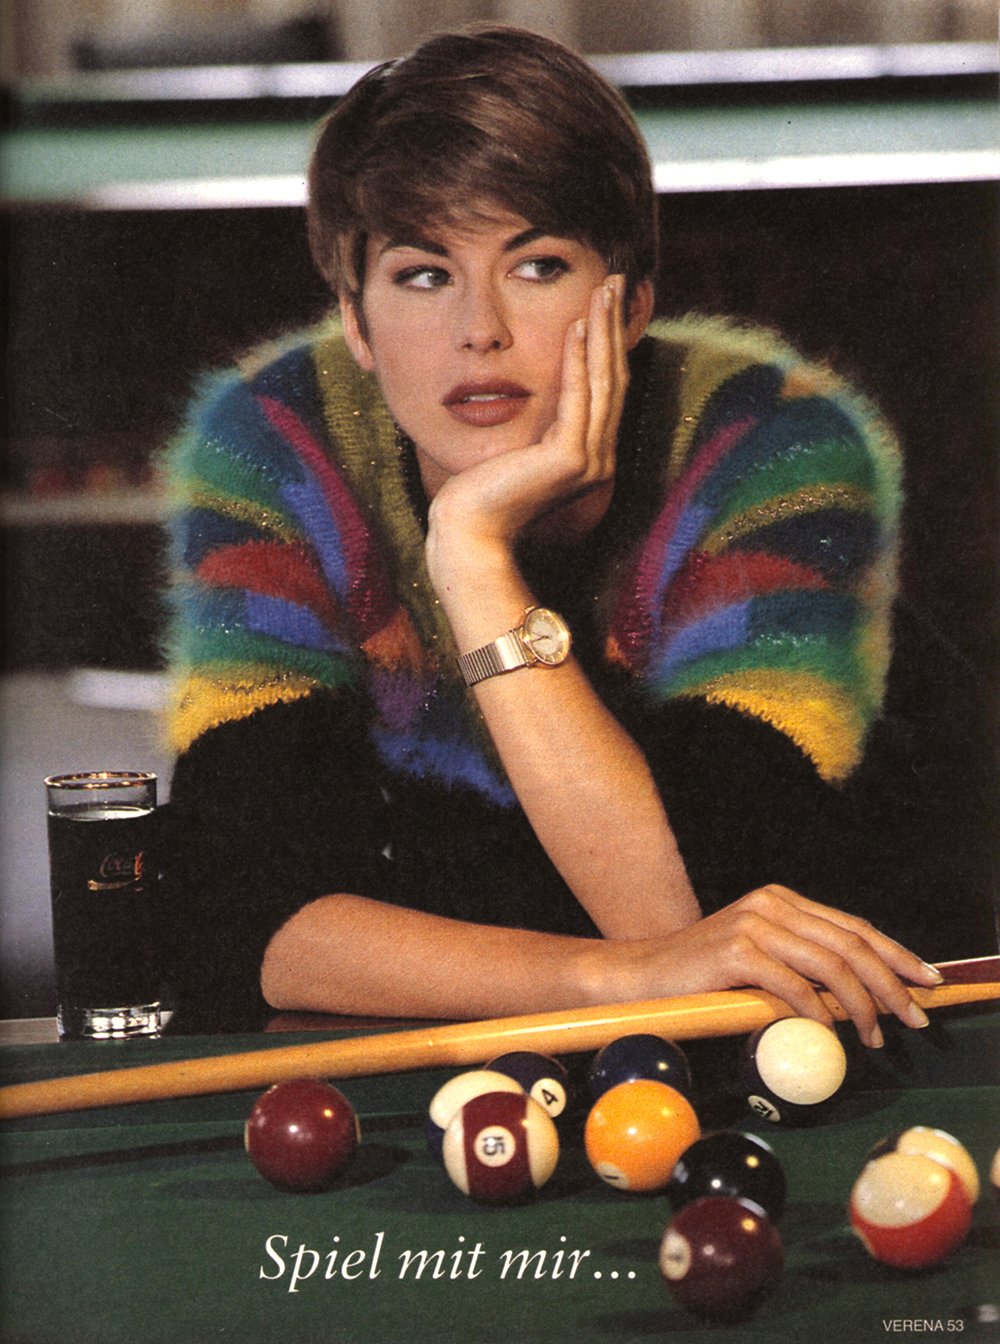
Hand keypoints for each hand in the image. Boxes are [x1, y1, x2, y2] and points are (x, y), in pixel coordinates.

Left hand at [427, 273, 627, 568]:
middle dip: (613, 325)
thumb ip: (541, 427)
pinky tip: (577, 326)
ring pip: (604, 382)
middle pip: (614, 379)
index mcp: (590, 458)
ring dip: (603, 330)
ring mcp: (589, 462)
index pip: (607, 390)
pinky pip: (579, 398)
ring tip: (602, 289)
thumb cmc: (482, 495)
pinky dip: (580, 360)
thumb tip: (541, 392)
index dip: (608, 343)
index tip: (603, 301)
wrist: (469, 532)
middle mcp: (600, 460)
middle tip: (614, 279)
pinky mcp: (569, 460)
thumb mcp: (519, 451)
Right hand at [608, 885, 942, 1048]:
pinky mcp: (735, 951)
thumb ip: (803, 968)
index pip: (853, 926)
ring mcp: (752, 924)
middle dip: (892, 983)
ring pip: (830, 964)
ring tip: (876, 1035)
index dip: (896, 954)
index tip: (928, 981)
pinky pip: (793, 985)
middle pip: (851, 943)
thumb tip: (861, 998)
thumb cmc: (702, 979)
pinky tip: (830, 1030)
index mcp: (781, 900)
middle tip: (914, 1018)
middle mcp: (770, 903)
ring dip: (862, 1005)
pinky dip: (818, 1011)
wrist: (640, 978)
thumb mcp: (761, 964)